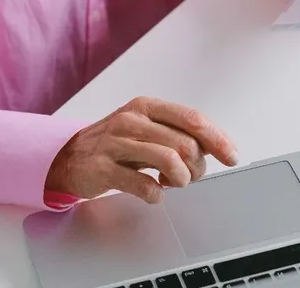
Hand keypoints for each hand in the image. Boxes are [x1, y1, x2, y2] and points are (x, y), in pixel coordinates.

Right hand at [45, 97, 238, 204]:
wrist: (68, 157)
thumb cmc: (114, 143)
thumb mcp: (145, 128)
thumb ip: (176, 132)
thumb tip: (214, 145)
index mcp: (146, 106)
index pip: (192, 118)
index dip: (217, 139)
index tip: (231, 157)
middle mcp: (131, 120)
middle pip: (184, 143)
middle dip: (196, 166)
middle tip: (190, 176)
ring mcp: (115, 143)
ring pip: (168, 160)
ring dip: (181, 179)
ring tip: (173, 183)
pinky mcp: (103, 168)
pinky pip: (142, 184)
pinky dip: (156, 194)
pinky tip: (154, 193)